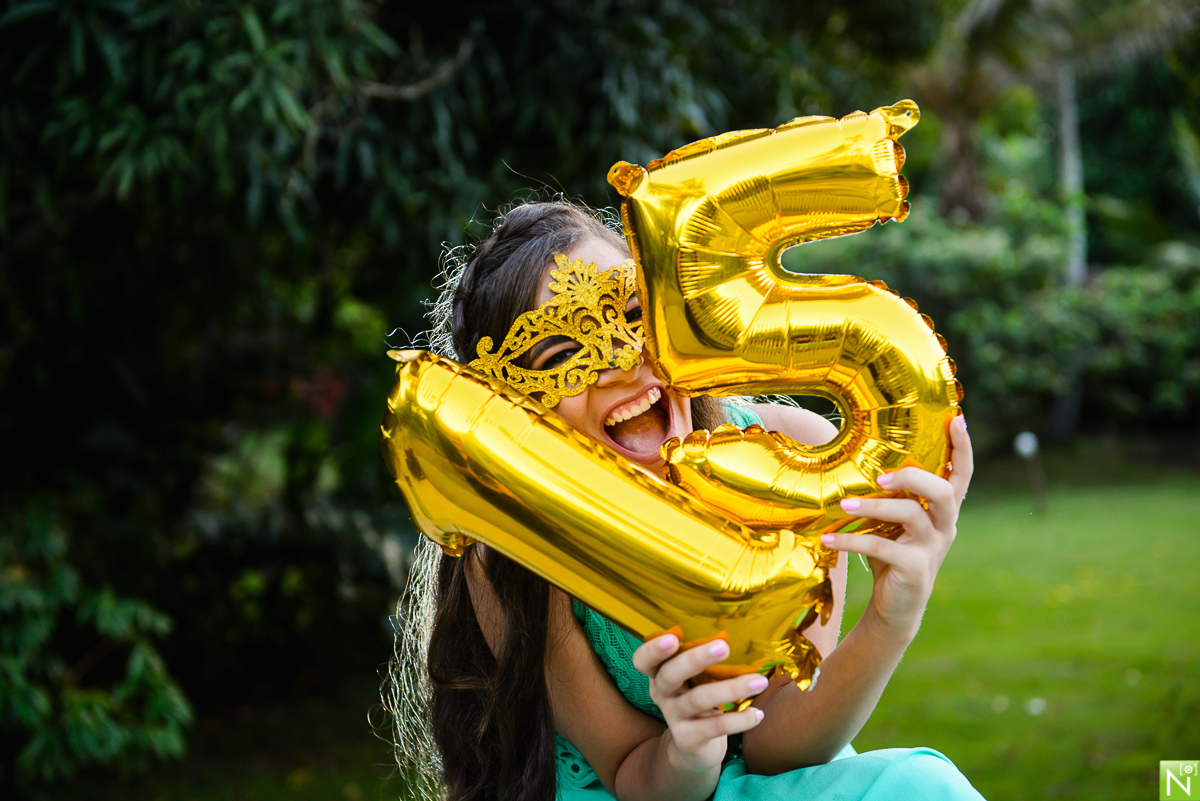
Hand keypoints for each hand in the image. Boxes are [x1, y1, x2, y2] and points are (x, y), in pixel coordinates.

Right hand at [631, 634, 767, 775]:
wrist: (693, 748)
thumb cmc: (697, 698)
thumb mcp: (692, 679)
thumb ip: (702, 660)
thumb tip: (740, 633)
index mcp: (658, 674)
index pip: (643, 659)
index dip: (653, 649)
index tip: (673, 637)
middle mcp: (661, 694)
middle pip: (670, 675)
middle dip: (695, 659)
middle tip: (724, 647)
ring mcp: (673, 717)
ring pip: (698, 699)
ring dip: (731, 688)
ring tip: (759, 682)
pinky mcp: (688, 738)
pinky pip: (714, 727)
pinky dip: (739, 720)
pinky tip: (758, 713)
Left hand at [819, 415, 973, 640]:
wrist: (895, 606)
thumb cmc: (893, 553)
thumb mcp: (895, 521)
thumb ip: (892, 496)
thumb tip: (857, 458)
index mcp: (943, 510)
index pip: (962, 474)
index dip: (963, 447)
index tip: (957, 418)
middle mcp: (944, 526)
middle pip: (941, 491)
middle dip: (912, 478)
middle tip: (880, 478)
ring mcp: (932, 548)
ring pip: (911, 515)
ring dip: (873, 507)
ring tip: (843, 503)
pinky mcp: (915, 569)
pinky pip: (882, 547)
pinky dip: (851, 541)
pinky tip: (828, 538)